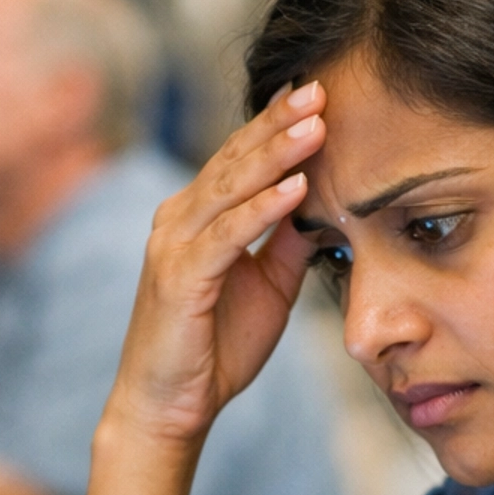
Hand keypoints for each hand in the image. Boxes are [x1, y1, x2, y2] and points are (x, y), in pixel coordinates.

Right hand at [107, 81, 325, 446]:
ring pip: (230, 188)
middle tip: (320, 87)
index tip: (318, 93)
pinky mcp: (179, 278)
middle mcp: (178, 219)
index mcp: (197, 216)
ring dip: (275, 154)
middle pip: (234, 159)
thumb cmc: (214, 348)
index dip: (276, 124)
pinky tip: (295, 189)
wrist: (170, 406)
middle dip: (278, 122)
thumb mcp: (268, 287)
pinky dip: (261, 210)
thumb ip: (287, 243)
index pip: (240, 158)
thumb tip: (323, 203)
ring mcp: (173, 246)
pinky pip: (225, 236)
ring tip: (316, 125)